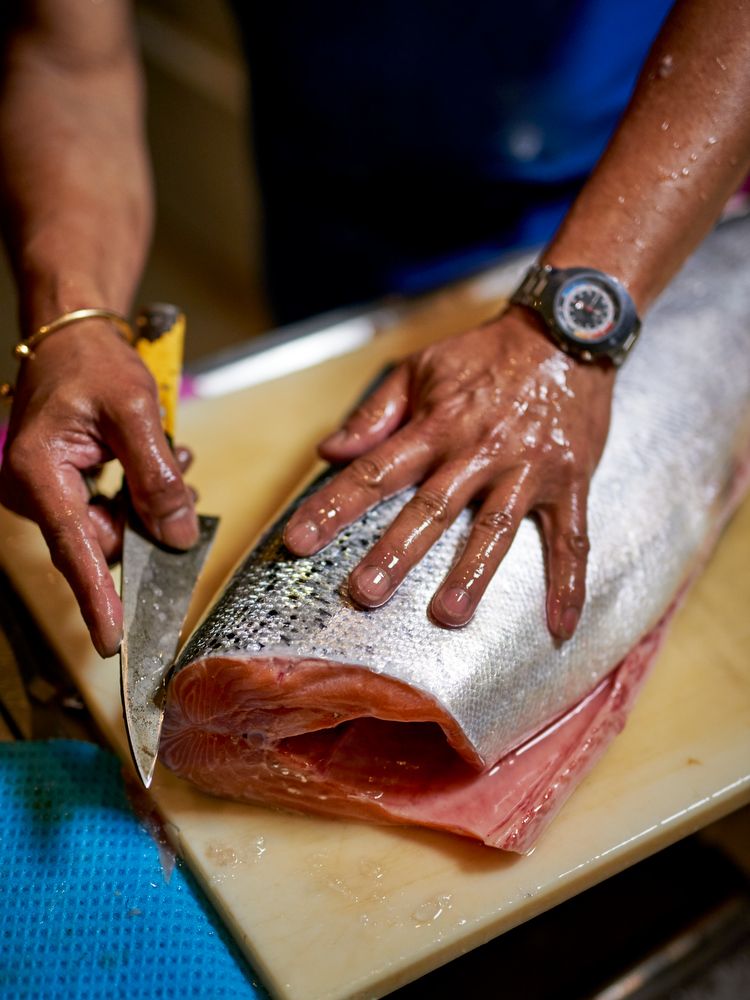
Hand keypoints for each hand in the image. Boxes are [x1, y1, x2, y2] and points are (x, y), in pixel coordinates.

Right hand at [0, 322, 197, 656]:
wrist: (72, 339)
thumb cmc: (93, 364)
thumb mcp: (136, 413)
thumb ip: (157, 478)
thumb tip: (176, 536)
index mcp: (39, 471)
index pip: (75, 547)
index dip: (96, 597)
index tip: (111, 640)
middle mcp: (33, 490)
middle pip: (102, 540)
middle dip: (148, 518)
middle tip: (179, 466)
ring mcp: (47, 493)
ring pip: (112, 528)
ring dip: (148, 502)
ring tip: (169, 452)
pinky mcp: (63, 491)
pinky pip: (108, 513)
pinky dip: (138, 495)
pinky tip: (157, 460)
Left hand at [284, 306, 614, 637]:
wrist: (567, 330)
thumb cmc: (487, 354)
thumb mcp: (422, 368)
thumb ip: (374, 413)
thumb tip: (329, 450)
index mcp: (436, 426)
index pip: (374, 471)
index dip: (334, 506)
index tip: (299, 541)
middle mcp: (478, 451)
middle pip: (431, 508)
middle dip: (397, 551)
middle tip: (367, 592)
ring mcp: (526, 469)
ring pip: (495, 528)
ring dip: (471, 574)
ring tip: (449, 615)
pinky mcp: (570, 481)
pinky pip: (571, 538)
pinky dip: (569, 582)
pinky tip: (560, 624)